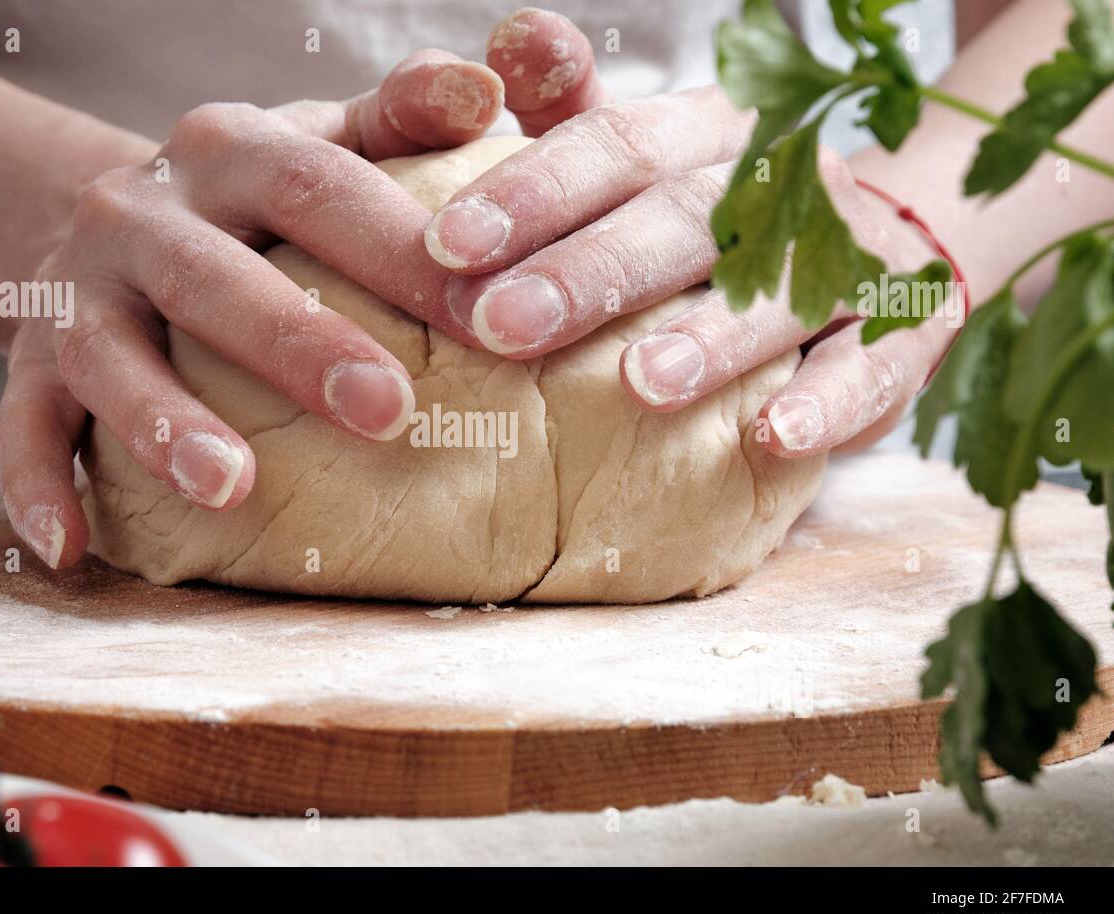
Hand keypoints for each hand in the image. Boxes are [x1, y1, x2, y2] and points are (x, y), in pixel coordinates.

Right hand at [0, 51, 505, 569]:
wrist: (111, 216)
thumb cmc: (255, 198)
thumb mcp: (321, 138)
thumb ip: (402, 116)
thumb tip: (486, 89)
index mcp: (228, 150)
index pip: (316, 188)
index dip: (397, 250)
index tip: (484, 319)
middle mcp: (142, 212)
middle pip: (216, 276)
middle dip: (300, 344)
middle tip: (389, 411)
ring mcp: (78, 289)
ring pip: (111, 355)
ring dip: (165, 422)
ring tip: (232, 488)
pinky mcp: (29, 360)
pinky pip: (22, 425)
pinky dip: (35, 485)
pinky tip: (71, 548)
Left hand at [425, 8, 961, 458]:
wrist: (874, 253)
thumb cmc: (714, 223)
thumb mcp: (644, 166)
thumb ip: (574, 117)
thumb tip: (510, 40)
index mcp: (704, 137)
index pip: (617, 145)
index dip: (534, 190)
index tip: (447, 245)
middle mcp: (780, 182)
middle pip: (685, 214)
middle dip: (592, 271)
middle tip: (504, 326)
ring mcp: (851, 252)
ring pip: (781, 287)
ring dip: (713, 336)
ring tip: (641, 384)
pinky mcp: (905, 330)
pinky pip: (872, 366)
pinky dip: (827, 401)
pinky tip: (776, 436)